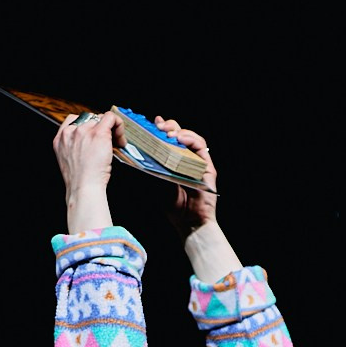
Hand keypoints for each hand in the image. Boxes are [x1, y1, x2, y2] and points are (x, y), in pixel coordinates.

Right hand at [53, 112, 120, 231]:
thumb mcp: (70, 161)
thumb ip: (74, 148)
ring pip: (101, 118)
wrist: (83, 188)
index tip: (94, 136)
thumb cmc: (80, 181)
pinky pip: (111, 117)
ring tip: (115, 144)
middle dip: (100, 129)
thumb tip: (89, 143)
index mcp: (61, 138)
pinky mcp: (98, 133)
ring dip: (111, 130)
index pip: (74, 120)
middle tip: (108, 144)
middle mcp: (71, 132)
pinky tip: (120, 139)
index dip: (88, 126)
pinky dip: (119, 125)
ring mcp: (84, 131)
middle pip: (90, 119)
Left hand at [153, 116, 217, 232]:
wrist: (189, 223)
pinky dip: (191, 140)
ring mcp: (199, 163)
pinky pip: (201, 148)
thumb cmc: (175, 208)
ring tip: (168, 132)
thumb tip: (138, 155)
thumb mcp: (158, 184)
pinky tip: (181, 138)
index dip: (162, 130)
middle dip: (170, 127)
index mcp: (175, 162)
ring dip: (180, 131)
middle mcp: (188, 160)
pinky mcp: (208, 167)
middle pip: (181, 135)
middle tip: (159, 125)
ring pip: (192, 138)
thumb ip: (153, 169)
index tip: (153, 123)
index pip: (170, 141)